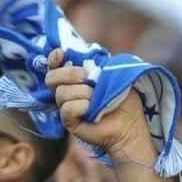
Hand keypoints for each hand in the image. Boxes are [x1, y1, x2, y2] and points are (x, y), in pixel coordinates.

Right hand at [46, 48, 153, 162]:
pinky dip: (81, 106)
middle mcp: (68, 93)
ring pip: (61, 93)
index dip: (54, 59)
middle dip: (68, 73)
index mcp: (76, 80)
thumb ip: (101, 65)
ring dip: (82, 92)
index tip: (61, 54)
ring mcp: (67, 107)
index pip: (55, 66)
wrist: (130, 127)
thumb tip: (87, 58)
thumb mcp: (116, 77)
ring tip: (97, 99)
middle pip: (51, 78)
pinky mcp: (70, 122)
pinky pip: (67, 109)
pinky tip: (92, 110)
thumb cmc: (125, 103)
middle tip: (87, 77)